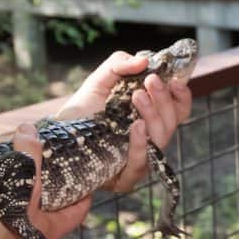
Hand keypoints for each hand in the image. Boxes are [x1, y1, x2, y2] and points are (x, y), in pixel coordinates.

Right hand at [0, 123, 95, 238]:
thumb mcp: (18, 189)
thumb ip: (28, 159)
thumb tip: (29, 129)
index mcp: (53, 230)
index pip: (80, 207)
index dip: (84, 187)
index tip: (81, 166)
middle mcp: (37, 238)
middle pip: (52, 206)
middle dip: (50, 183)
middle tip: (47, 159)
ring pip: (27, 209)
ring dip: (25, 189)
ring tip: (21, 165)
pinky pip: (6, 215)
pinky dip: (6, 199)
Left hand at [54, 51, 192, 191]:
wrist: (57, 137)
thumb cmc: (82, 110)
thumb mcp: (100, 80)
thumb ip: (119, 64)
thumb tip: (143, 60)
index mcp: (150, 117)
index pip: (178, 109)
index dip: (182, 95)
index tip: (175, 80)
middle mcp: (150, 138)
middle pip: (172, 122)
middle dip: (163, 100)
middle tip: (151, 80)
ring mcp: (141, 159)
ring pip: (161, 140)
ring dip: (153, 115)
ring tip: (138, 96)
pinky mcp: (126, 178)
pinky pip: (141, 163)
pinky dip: (140, 144)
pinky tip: (136, 126)